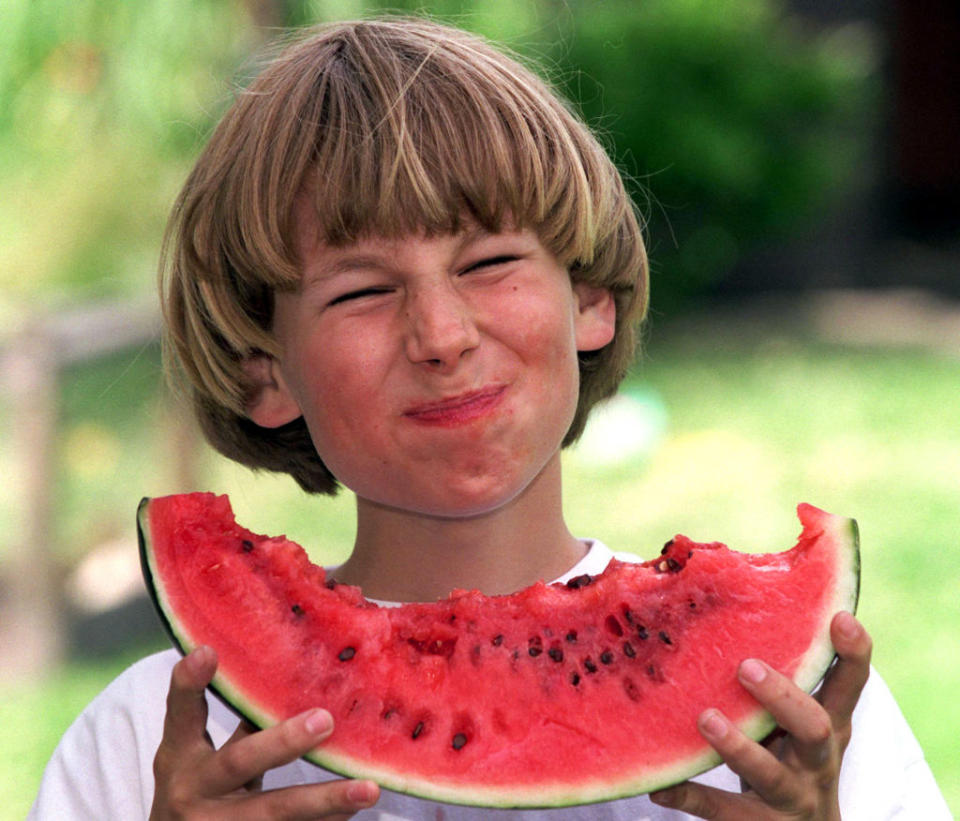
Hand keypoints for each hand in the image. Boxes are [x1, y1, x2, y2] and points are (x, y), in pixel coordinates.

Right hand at [151, 645, 378, 819]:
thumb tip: (299, 674)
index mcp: (178, 756)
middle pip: (239, 763)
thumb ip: (239, 722)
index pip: (181, 714)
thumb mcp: (200, 756)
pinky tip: (353, 810)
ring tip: (368, 789)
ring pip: (274, 812)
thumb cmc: (198, 788)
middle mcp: (192, 792)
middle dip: (282, 743)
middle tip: (325, 720)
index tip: (207, 651)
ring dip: (324, 800)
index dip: (189, 683)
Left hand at [650, 611, 871, 818]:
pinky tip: (659, 786)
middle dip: (783, 698)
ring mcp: (793, 797)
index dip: (852, 654)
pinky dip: (690, 795)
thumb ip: (779, 683)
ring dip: (738, 747)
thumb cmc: (791, 761)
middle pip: (816, 728)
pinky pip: (724, 812)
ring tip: (706, 719)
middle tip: (746, 668)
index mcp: (829, 726)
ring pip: (770, 774)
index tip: (839, 618)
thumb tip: (727, 612)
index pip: (849, 686)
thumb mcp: (794, 724)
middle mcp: (817, 762)